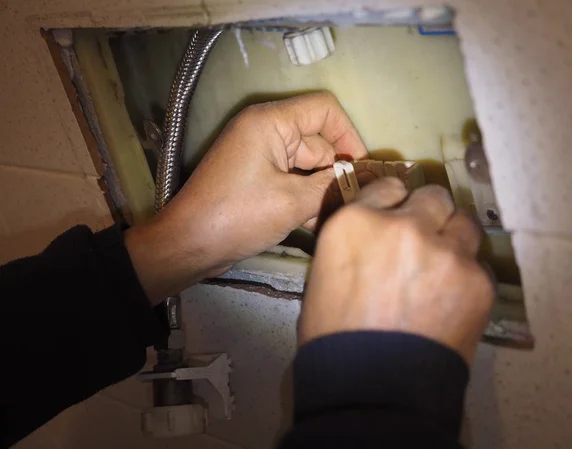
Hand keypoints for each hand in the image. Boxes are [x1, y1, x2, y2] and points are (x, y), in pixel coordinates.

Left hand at [125, 92, 367, 303]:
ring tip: (334, 221)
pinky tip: (316, 225)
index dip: (349, 135)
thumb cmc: (238, 216)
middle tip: (352, 205)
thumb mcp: (292, 201)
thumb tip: (364, 180)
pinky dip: (305, 200)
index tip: (362, 169)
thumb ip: (332, 186)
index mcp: (270, 123)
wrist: (189, 245)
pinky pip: (292, 182)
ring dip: (321, 193)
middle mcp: (266, 132)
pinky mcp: (257, 179)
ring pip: (307, 167)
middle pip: (318, 143)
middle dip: (335, 175)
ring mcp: (260, 157)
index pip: (324, 110)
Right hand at [299, 178, 493, 363]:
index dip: (394, 203)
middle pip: (432, 197)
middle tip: (424, 239)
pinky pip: (478, 264)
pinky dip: (467, 277)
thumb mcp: (325, 275)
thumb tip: (374, 237)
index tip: (398, 215)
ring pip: (464, 223)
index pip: (388, 187)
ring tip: (443, 268)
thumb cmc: (333, 337)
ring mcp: (444, 251)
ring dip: (453, 239)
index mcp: (355, 222)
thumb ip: (355, 242)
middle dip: (428, 214)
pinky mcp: (476, 280)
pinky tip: (452, 301)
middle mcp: (403, 225)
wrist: (369, 388)